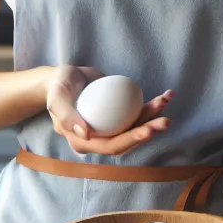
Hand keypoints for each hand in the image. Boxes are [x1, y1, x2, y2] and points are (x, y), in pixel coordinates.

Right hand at [43, 65, 173, 155]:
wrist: (64, 77)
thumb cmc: (57, 87)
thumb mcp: (56, 98)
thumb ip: (66, 116)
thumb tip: (85, 134)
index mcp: (84, 142)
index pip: (111, 146)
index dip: (131, 140)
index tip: (147, 130)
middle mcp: (100, 138)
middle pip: (128, 139)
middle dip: (149, 131)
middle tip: (165, 121)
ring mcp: (111, 126)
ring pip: (135, 126)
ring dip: (153, 116)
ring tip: (166, 100)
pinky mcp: (118, 114)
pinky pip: (136, 113)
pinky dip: (150, 106)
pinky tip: (164, 95)